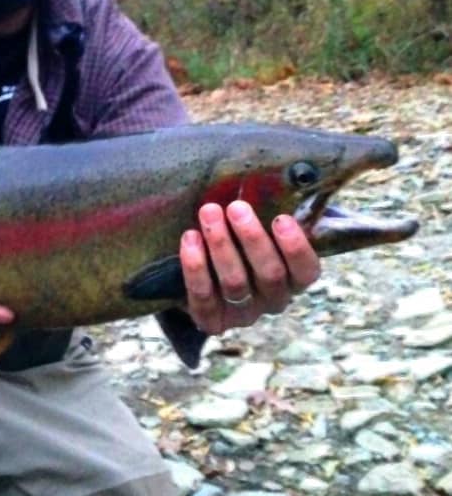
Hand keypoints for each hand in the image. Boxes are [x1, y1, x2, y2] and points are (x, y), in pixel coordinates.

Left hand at [179, 200, 319, 334]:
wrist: (203, 271)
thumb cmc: (240, 237)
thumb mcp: (263, 224)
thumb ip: (275, 208)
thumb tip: (287, 175)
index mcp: (294, 278)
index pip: (306, 270)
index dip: (296, 247)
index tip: (281, 219)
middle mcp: (273, 300)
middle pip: (270, 274)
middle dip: (252, 238)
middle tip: (237, 207)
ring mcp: (242, 313)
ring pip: (235, 282)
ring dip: (221, 245)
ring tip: (209, 212)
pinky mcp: (212, 320)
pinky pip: (203, 297)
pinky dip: (195, 267)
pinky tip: (190, 239)